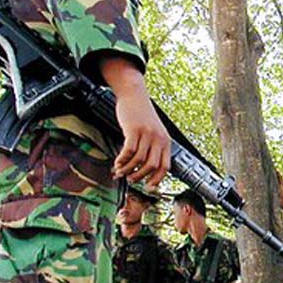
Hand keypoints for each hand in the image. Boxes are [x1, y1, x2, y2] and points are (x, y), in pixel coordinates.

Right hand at [100, 57, 170, 185]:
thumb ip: (153, 147)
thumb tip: (146, 168)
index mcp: (166, 141)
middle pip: (152, 166)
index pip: (165, 166)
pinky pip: (128, 151)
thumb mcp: (154, 131)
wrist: (134, 94)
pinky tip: (116, 162)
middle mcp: (158, 138)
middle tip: (130, 180)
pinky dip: (122, 160)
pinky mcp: (134, 129)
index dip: (157, 179)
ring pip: (138, 160)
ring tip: (120, 172)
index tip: (148, 187)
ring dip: (128, 170)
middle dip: (140, 176)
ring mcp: (147, 134)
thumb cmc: (142, 114)